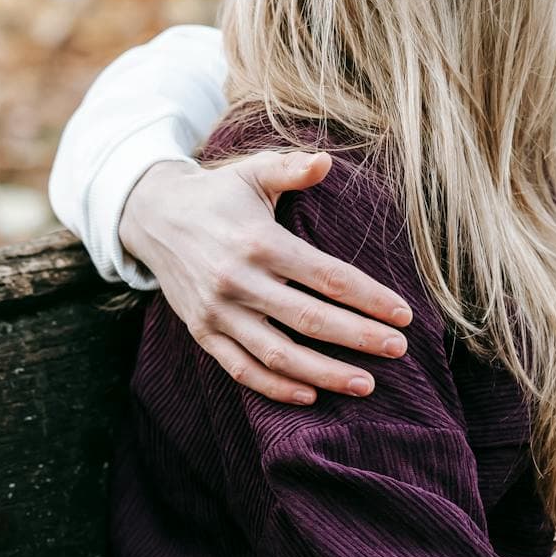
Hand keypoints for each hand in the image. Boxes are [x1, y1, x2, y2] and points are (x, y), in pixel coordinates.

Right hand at [118, 154, 413, 404]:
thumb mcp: (252, 173)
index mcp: (259, 242)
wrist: (151, 217)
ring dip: (324, 373)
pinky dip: (276, 387)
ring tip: (365, 384)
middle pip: (309, 319)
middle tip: (398, 349)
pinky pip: (241, 369)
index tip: (403, 314)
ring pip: (277, 354)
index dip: (369, 298)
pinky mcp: (202, 332)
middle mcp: (238, 280)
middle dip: (359, 338)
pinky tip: (310, 395)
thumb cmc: (216, 195)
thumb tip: (325, 161)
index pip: (326, 277)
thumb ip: (290, 169)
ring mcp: (218, 312)